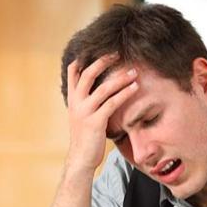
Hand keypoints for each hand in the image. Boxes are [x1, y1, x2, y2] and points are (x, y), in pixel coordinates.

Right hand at [65, 53, 138, 172]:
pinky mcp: (95, 122)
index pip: (73, 71)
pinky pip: (111, 103)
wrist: (81, 158)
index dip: (84, 57)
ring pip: (103, 88)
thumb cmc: (86, 137)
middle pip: (88, 73)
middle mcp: (76, 102)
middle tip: (118, 53)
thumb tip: (100, 88)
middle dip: (103, 61)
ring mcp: (85, 111)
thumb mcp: (81, 115)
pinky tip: (135, 88)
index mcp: (72, 99)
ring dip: (120, 78)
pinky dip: (124, 94)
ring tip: (134, 72)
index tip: (99, 48)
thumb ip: (87, 101)